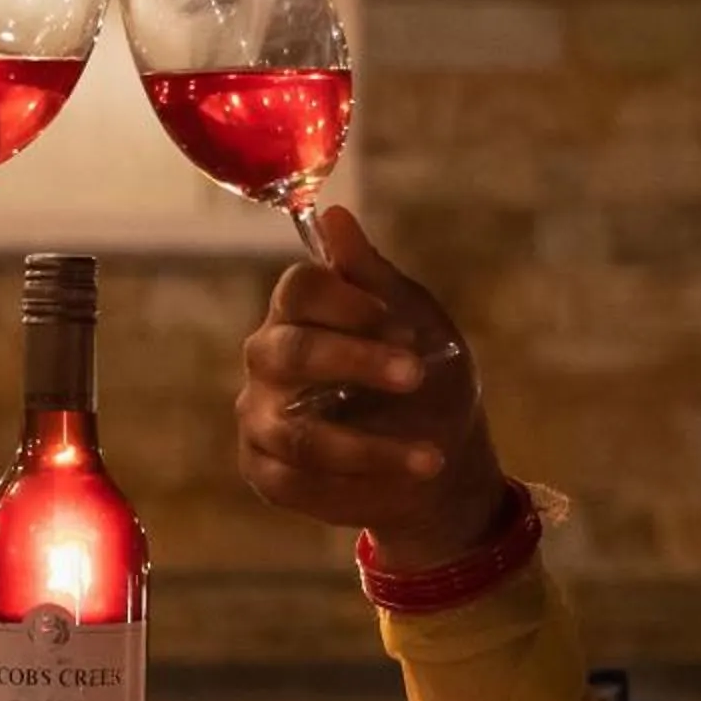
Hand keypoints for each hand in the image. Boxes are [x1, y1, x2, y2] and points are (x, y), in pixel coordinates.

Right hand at [236, 205, 506, 569]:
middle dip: (356, 363)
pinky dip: (356, 486)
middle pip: (287, 351)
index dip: (345, 302)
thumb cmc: (426, 380)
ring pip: (294, 431)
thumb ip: (376, 279)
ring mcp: (259, 418)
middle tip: (417, 376)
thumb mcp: (419, 324)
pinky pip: (295, 482)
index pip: (298, 290)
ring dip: (368, 446)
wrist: (442, 461)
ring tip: (431, 458)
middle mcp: (268, 360)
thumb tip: (336, 215)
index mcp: (301, 312)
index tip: (402, 325)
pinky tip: (402, 484)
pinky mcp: (265, 472)